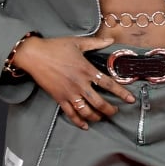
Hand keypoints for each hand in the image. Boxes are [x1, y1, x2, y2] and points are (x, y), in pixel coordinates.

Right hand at [11, 34, 135, 127]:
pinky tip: (85, 126)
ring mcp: (69, 93)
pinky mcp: (59, 98)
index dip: (121, 93)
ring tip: (101, 117)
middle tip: (115, 112)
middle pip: (99, 103)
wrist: (34, 55)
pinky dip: (79, 122)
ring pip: (86, 111)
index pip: (108, 84)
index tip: (130, 100)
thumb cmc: (55, 47)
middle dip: (110, 110)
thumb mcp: (77, 42)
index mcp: (86, 70)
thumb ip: (96, 43)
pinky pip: (71, 114)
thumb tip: (111, 40)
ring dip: (96, 117)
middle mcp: (80, 84)